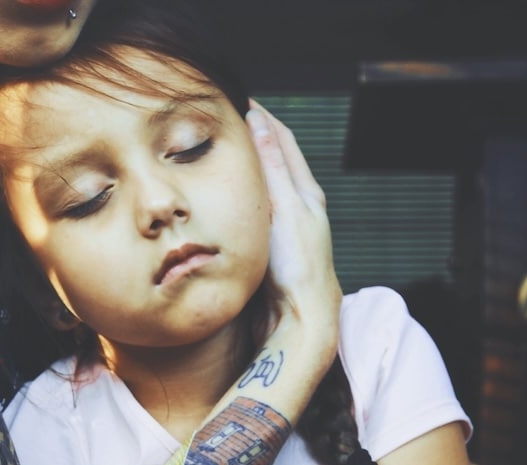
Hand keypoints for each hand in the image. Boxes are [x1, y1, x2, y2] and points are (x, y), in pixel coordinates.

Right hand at [245, 101, 340, 340]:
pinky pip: (253, 207)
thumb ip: (272, 167)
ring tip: (220, 149)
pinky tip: (224, 196)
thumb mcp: (285, 209)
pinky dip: (239, 192)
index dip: (262, 117)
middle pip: (274, 159)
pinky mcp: (271, 245)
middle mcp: (299, 206)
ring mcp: (285, 226)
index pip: (283, 140)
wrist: (300, 318)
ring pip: (262, 184)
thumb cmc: (298, 265)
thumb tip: (259, 123)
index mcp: (306, 193)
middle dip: (252, 136)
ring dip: (244, 164)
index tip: (239, 98)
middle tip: (225, 118)